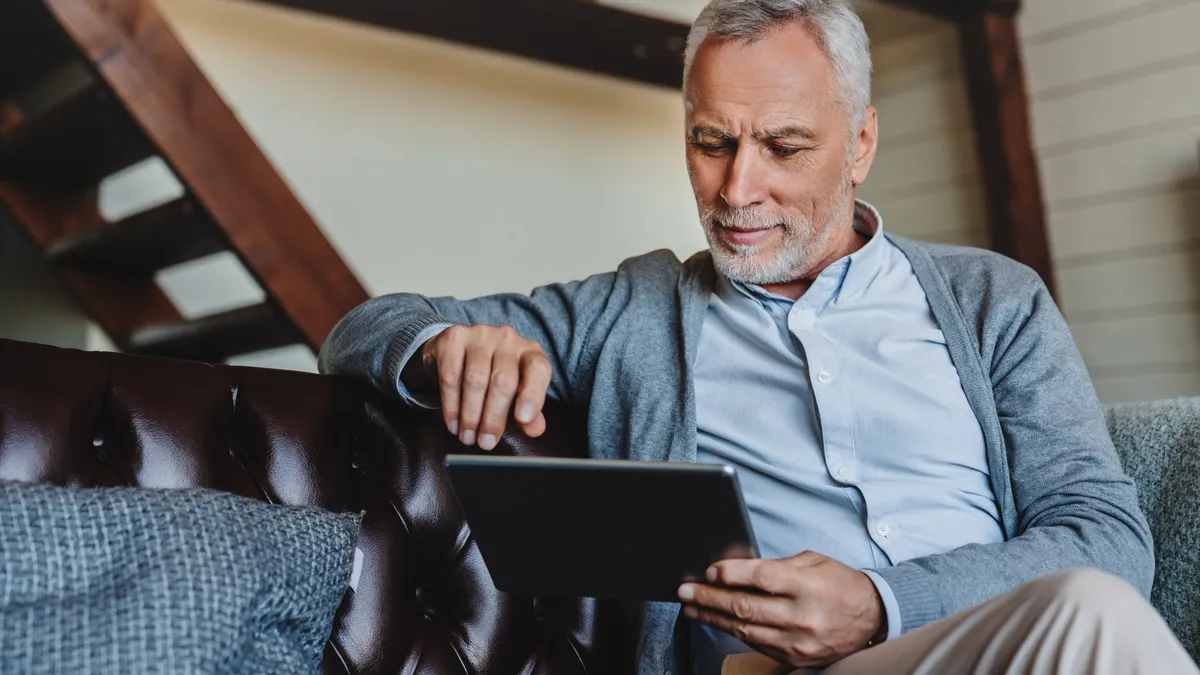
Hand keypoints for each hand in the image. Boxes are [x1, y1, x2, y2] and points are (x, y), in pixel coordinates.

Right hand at [421, 325, 550, 449]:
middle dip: (493, 417)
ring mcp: (479, 335)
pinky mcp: (453, 339)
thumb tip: (535, 429)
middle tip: (486, 441)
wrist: (457, 350)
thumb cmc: (492, 374)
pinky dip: (451, 405)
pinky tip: (453, 423)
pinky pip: (450, 376)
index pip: (538, 369)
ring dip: (470, 415)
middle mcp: (507, 339)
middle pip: (503, 380)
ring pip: (475, 380)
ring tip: (468, 436)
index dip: (532, 395)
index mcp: (530, 352)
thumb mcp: (515, 393)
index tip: (523, 419)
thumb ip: (528, 412)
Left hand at [678, 551, 884, 668]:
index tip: (709, 571)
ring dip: (713, 616)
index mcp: (808, 586)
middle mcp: (802, 616)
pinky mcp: (794, 657)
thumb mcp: (814, 562)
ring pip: (745, 628)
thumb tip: (737, 568)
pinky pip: (755, 643)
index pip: (762, 578)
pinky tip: (716, 620)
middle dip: (710, 597)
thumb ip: (778, 566)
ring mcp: (797, 641)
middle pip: (746, 606)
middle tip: (685, 590)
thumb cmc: (841, 585)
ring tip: (692, 606)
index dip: (732, 573)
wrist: (873, 619)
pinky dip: (733, 630)